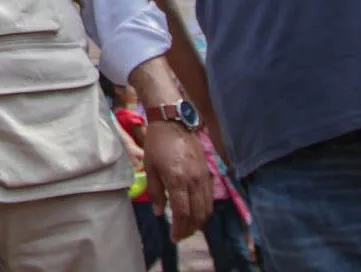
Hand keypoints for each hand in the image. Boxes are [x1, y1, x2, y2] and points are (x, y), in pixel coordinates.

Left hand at [142, 121, 213, 241]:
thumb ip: (155, 192)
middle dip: (189, 229)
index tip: (173, 238)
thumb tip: (159, 212)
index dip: (179, 228)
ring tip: (188, 227)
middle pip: (197, 214)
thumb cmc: (157, 144)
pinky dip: (205, 209)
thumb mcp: (150, 168)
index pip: (182, 212)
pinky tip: (196, 212)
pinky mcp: (208, 172)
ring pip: (207, 207)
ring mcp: (204, 176)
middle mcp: (194, 180)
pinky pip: (210, 197)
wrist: (173, 122)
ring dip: (199, 222)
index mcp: (177, 180)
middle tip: (180, 236)